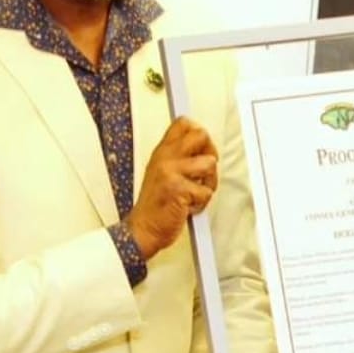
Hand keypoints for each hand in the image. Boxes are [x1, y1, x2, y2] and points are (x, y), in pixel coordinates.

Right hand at [127, 117, 218, 258]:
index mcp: (162, 152)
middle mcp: (165, 158)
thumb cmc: (156, 204)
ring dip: (208, 183)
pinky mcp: (178, 189)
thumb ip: (179, 156)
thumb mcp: (162, 172)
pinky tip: (188, 206)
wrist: (143, 229)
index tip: (200, 148)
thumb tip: (203, 142)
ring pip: (210, 164)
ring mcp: (171, 172)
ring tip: (193, 193)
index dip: (198, 131)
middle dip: (210, 153)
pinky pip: (207, 191)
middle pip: (201, 135)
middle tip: (203, 172)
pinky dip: (201, 203)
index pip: (183, 123)